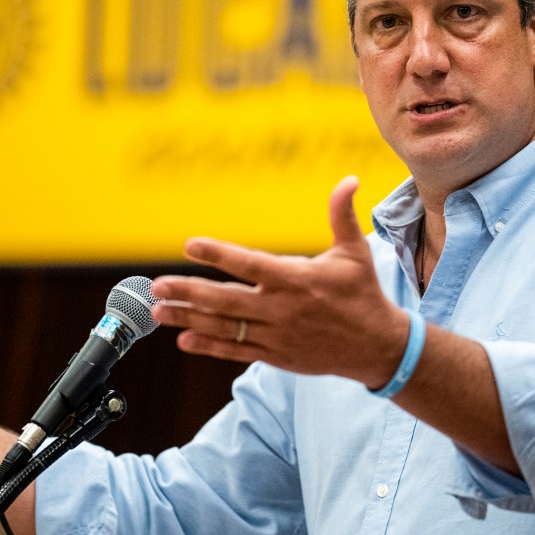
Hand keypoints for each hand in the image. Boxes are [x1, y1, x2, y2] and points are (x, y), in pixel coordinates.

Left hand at [151, 176, 410, 389]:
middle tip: (156, 286)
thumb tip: (349, 180)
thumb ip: (342, 215)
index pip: (250, 264)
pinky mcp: (275, 355)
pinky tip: (183, 340)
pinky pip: (235, 350)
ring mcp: (276, 335)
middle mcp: (281, 308)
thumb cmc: (362, 293)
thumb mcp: (355, 252)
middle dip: (188, 292)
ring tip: (158, 312)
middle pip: (226, 300)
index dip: (218, 254)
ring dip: (188, 319)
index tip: (189, 244)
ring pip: (224, 327)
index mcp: (296, 279)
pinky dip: (209, 346)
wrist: (377, 347)